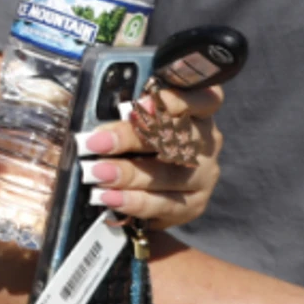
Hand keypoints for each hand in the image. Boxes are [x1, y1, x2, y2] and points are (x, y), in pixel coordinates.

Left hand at [73, 86, 224, 228]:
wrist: (142, 188)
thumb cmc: (136, 143)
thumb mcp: (131, 122)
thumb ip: (123, 117)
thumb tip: (96, 126)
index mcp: (198, 112)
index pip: (204, 99)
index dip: (175, 99)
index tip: (141, 103)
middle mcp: (207, 142)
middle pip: (176, 137)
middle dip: (131, 138)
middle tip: (97, 143)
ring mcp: (204, 174)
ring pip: (169, 174)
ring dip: (128, 174)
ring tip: (97, 173)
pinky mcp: (195, 204)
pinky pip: (164, 204)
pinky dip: (134, 201)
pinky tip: (109, 197)